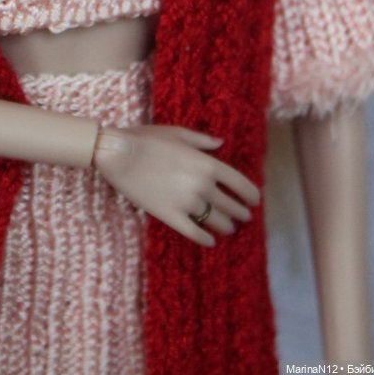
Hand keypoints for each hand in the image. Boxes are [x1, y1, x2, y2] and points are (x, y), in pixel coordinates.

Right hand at [92, 124, 259, 246]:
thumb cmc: (147, 139)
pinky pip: (196, 234)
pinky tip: (210, 241)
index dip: (251, 195)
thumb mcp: (177, 133)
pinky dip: (206, 240)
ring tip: (229, 228)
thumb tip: (221, 143)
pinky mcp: (172, 217)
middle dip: (241, 213)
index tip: (254, 201)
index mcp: (207, 164)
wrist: (119, 155)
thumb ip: (202, 140)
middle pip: (231, 206)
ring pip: (217, 222)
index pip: (240, 184)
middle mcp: (203, 186)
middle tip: (244, 217)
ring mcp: (188, 203)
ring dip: (226, 227)